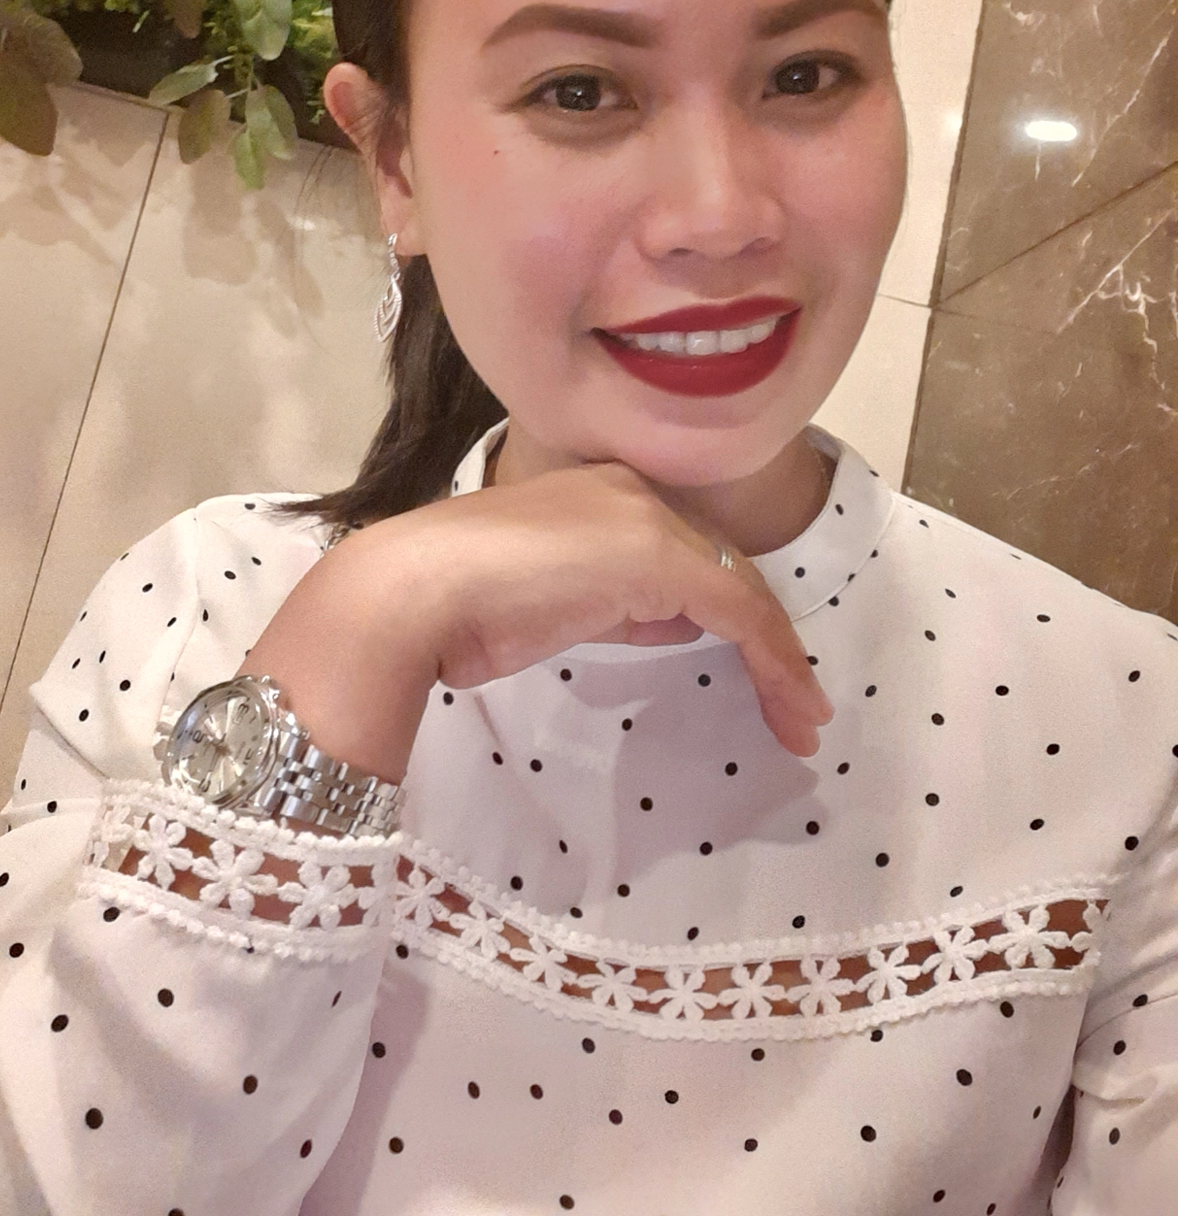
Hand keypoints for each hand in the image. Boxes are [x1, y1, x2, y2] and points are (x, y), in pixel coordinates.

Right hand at [243, 460, 832, 781]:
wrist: (415, 590)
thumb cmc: (457, 605)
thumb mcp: (553, 603)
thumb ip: (612, 601)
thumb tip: (666, 618)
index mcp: (602, 497)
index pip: (688, 557)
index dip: (732, 617)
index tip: (757, 677)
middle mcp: (634, 495)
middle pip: (725, 569)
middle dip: (766, 641)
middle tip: (793, 706)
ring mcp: (648, 520)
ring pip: (743, 589)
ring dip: (780, 661)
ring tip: (802, 721)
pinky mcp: (660, 556)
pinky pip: (740, 610)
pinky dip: (774, 661)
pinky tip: (791, 707)